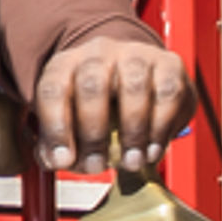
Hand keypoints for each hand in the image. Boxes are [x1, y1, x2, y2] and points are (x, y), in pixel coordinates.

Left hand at [31, 34, 193, 186]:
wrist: (141, 78)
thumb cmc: (97, 104)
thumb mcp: (69, 121)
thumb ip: (56, 145)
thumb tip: (58, 161)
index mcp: (66, 65)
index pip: (53, 89)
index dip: (55, 128)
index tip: (64, 161)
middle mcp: (99, 53)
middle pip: (92, 86)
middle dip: (93, 134)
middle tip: (97, 166)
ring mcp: (136, 54)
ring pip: (134, 88)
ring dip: (132, 132)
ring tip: (131, 162)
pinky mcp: (169, 64)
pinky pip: (167, 94)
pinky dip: (160, 128)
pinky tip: (152, 150)